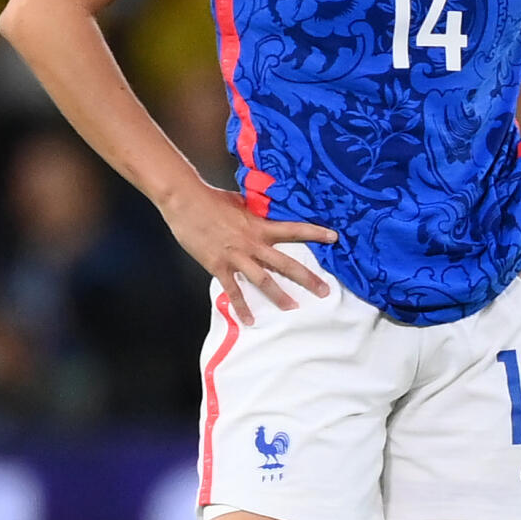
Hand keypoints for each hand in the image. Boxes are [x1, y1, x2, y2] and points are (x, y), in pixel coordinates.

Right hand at [158, 181, 337, 323]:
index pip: (294, 230)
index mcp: (260, 226)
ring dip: (279, 296)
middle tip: (324, 291)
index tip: (334, 238)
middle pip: (285, 264)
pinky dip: (241, 307)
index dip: (315, 233)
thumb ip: (254, 212)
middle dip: (307, 278)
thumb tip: (264, 210)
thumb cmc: (211, 198)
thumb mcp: (240, 202)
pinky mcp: (219, 266)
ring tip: (292, 307)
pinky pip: (233, 290)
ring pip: (263, 280)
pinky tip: (248, 320)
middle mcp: (253, 243)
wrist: (186, 202)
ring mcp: (236, 257)